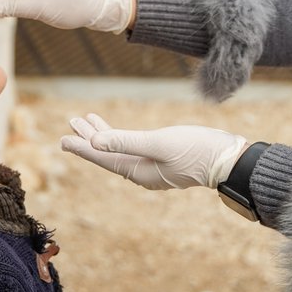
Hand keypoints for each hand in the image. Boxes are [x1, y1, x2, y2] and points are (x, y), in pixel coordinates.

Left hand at [60, 113, 247, 189]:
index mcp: (138, 171)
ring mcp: (153, 166)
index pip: (103, 157)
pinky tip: (118, 130)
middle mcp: (142, 172)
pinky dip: (121, 136)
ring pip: (120, 148)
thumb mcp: (159, 143)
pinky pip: (134, 147)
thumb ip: (126, 141)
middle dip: (89, 138)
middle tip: (71, 123)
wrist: (229, 159)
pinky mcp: (164, 158)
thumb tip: (95, 142)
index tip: (62, 140)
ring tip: (87, 120)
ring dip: (104, 134)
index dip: (82, 147)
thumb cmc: (197, 150)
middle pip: (108, 153)